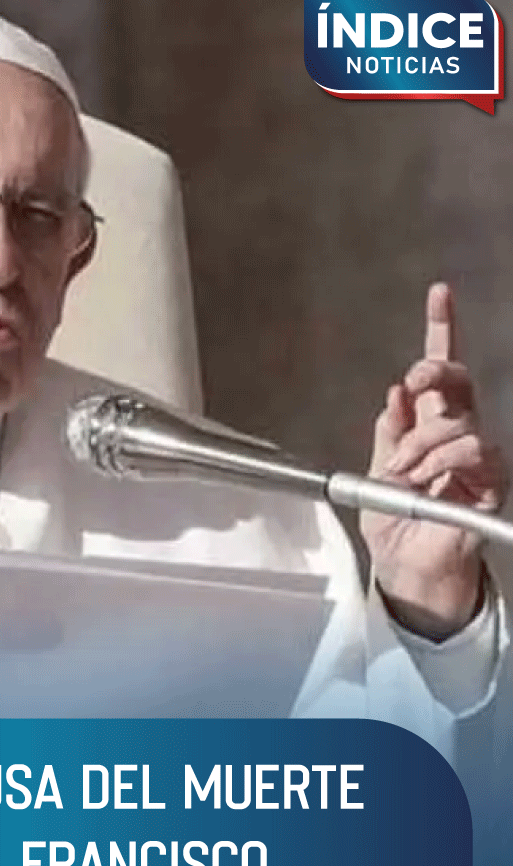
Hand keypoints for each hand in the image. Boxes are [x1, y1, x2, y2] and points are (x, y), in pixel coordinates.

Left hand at [361, 283, 506, 639]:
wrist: (407, 572)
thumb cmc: (393, 529)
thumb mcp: (374, 479)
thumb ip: (387, 437)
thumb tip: (395, 394)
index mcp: (427, 428)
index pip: (438, 376)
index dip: (441, 333)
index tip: (439, 294)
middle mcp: (456, 437)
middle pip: (457, 382)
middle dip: (436, 370)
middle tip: (418, 380)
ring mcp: (477, 459)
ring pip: (459, 422)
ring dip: (423, 443)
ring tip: (405, 473)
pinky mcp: (491, 483)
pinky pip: (475, 452)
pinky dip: (443, 462)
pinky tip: (427, 480)